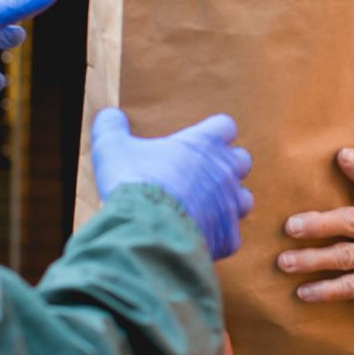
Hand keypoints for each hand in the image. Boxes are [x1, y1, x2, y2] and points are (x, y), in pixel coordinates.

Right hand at [91, 108, 253, 259]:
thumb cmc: (133, 182)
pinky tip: (198, 238)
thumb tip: (108, 115)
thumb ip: (111, 127)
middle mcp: (224, 171)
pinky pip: (232, 236)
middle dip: (226, 166)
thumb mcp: (112, 147)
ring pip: (245, 199)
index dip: (213, 133)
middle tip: (200, 175)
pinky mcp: (228, 236)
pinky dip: (218, 237)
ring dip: (228, 202)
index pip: (225, 126)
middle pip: (242, 160)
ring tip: (204, 208)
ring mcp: (230, 204)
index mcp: (203, 144)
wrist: (146, 229)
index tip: (199, 142)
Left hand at [277, 148, 353, 328]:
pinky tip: (303, 292)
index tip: (341, 154)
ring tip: (285, 262)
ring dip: (312, 259)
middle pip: (352, 221)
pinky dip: (326, 289)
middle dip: (319, 224)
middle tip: (290, 227)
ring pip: (346, 256)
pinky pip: (351, 286)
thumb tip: (305, 203)